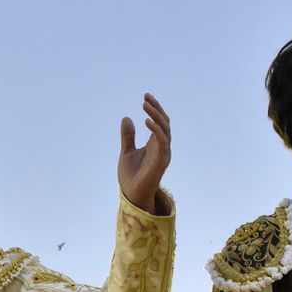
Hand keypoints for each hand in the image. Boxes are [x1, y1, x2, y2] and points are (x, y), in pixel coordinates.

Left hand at [117, 93, 171, 212]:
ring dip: (156, 116)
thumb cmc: (131, 176)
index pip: (159, 122)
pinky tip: (146, 121)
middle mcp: (162, 147)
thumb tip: (126, 118)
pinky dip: (156, 130)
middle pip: (164, 123)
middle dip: (156, 109)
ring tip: (145, 105)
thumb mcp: (126, 151)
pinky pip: (161, 142)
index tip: (146, 96)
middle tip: (146, 98)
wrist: (131, 194)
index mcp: (155, 144)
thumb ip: (128, 136)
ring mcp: (163, 154)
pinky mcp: (161, 161)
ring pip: (165, 130)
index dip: (154, 109)